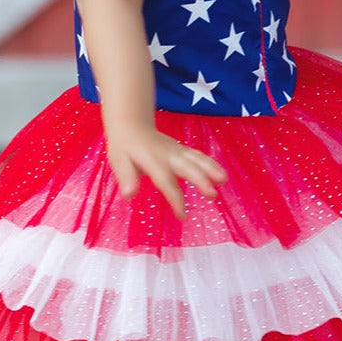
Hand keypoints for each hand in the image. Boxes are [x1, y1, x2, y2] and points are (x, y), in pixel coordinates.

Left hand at [105, 122, 227, 219]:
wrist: (131, 124)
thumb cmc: (124, 146)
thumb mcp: (118, 161)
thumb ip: (126, 177)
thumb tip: (129, 195)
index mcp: (152, 160)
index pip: (166, 182)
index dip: (175, 199)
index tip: (182, 216)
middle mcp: (168, 154)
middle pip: (187, 167)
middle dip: (201, 180)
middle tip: (213, 195)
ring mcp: (177, 150)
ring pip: (196, 158)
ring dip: (211, 168)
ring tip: (223, 180)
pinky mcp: (182, 149)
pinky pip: (197, 156)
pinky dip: (210, 164)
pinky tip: (220, 175)